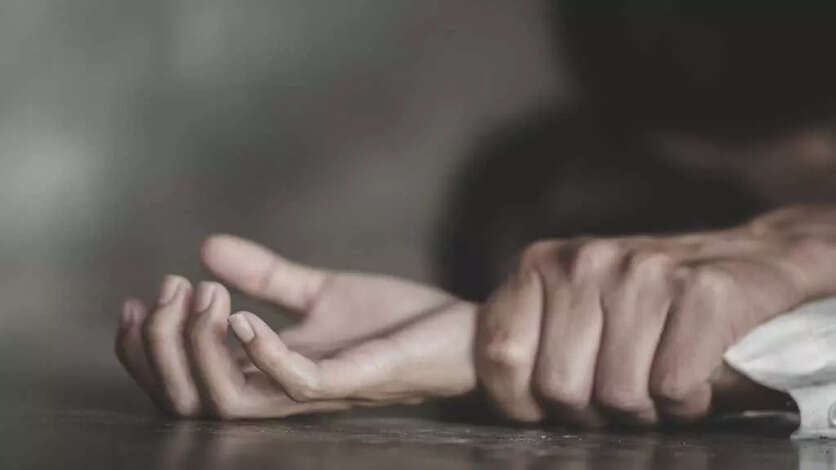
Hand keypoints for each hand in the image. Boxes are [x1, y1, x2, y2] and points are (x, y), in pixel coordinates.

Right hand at [115, 236, 476, 418]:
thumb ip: (267, 276)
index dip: (146, 353)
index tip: (134, 300)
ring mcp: (319, 389)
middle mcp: (284, 390)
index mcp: (270, 373)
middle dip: (160, 349)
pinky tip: (241, 315)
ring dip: (200, 348)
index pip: (187, 384)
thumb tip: (207, 246)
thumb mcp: (322, 290)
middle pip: (190, 401)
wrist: (464, 332)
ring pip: (230, 402)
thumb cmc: (396, 321)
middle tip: (165, 290)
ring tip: (200, 294)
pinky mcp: (356, 377)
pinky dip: (263, 352)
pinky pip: (296, 383)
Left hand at [475, 206, 835, 426]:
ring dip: (644, 410)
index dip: (520, 400)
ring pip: (619, 395)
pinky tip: (693, 373)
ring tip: (657, 381)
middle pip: (560, 388)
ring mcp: (643, 272)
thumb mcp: (571, 305)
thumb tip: (496, 392)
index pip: (500, 354)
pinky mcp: (702, 291)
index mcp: (541, 264)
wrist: (747, 258)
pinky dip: (687, 402)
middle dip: (590, 412)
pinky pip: (673, 388)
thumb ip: (530, 337)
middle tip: (618, 395)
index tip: (546, 407)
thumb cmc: (646, 300)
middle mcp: (585, 261)